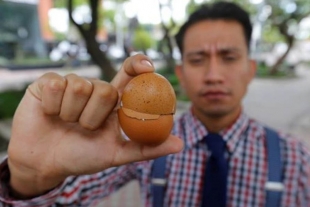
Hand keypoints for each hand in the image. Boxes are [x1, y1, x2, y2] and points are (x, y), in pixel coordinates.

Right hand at [7, 54, 182, 197]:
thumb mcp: (116, 154)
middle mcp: (94, 88)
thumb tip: (180, 144)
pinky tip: (51, 114)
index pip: (129, 73)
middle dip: (94, 116)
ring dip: (73, 114)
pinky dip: (54, 107)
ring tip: (66, 123)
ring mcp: (71, 84)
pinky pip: (56, 86)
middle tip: (84, 128)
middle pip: (105, 88)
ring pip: (80, 87)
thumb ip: (146, 148)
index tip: (148, 67)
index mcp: (113, 101)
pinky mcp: (49, 83)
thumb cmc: (82, 157)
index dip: (138, 65)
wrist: (45, 163)